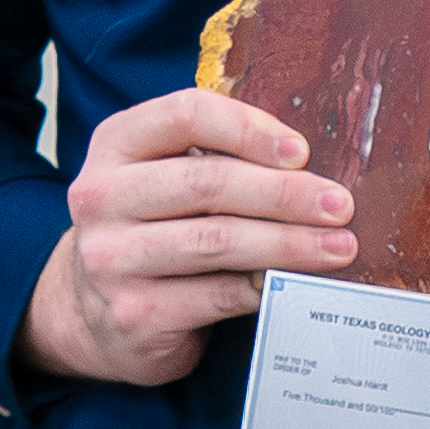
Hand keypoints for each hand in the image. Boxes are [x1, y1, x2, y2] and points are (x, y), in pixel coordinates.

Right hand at [15, 86, 355, 385]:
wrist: (90, 314)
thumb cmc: (150, 229)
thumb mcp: (162, 177)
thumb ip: (216, 159)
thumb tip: (307, 163)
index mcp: (114, 144)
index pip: (185, 114)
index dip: (249, 129)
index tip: (301, 151)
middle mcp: (102, 197)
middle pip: (208, 182)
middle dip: (284, 193)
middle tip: (339, 205)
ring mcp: (111, 258)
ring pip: (217, 241)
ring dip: (288, 243)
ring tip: (338, 247)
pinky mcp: (134, 314)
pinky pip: (217, 296)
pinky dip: (264, 287)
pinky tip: (296, 283)